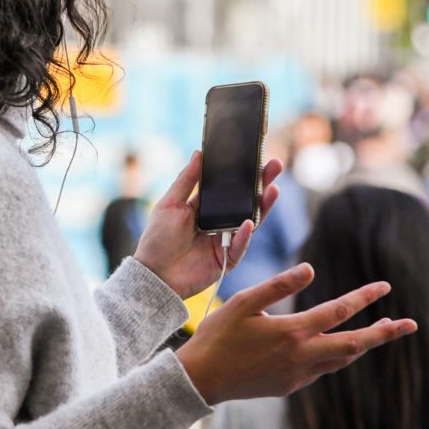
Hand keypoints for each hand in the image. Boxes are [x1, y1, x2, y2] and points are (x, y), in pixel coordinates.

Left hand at [133, 150, 282, 299]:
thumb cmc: (158, 239)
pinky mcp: (227, 259)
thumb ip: (186, 180)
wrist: (154, 275)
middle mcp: (218, 222)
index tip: (254, 156)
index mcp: (204, 208)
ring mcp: (225, 240)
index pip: (228, 187)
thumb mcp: (170, 204)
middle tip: (274, 165)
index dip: (242, 173)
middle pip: (245, 201)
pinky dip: (244, 235)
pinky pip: (240, 245)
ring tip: (272, 189)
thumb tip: (199, 153)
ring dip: (262, 206)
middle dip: (261, 184)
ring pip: (250, 221)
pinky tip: (248, 222)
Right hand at [176, 263, 417, 404]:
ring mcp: (297, 375)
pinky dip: (335, 355)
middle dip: (384, 334)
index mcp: (291, 332)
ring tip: (378, 333)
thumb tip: (311, 268)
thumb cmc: (218, 335)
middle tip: (409, 325)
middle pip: (354, 345)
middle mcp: (301, 357)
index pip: (338, 311)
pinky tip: (332, 347)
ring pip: (341, 359)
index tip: (385, 286)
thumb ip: (278, 285)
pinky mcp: (289, 386)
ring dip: (362, 345)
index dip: (364, 298)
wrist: (202, 378)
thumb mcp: (243, 302)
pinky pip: (321, 369)